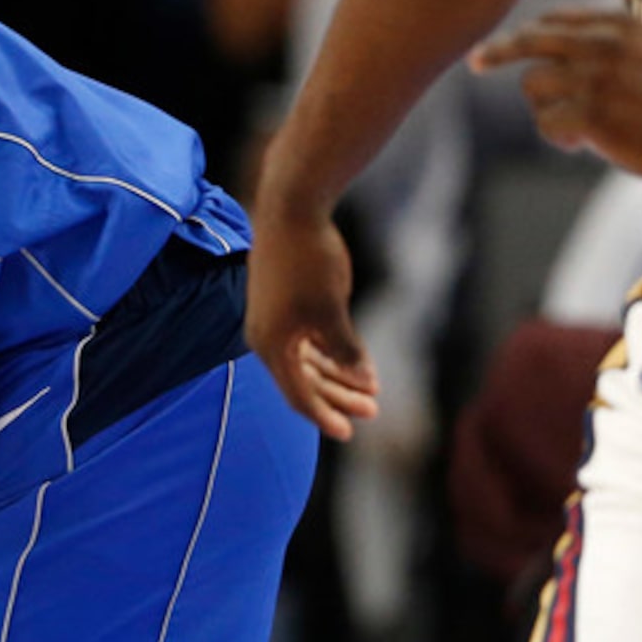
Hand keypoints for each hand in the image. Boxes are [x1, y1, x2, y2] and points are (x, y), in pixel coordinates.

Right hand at [245, 207, 378, 440]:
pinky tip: (356, 361)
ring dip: (338, 377)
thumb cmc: (309, 261)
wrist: (291, 209)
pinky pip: (307, 342)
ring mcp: (274, 321)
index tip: (350, 433)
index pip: (298, 396)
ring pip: (308, 362)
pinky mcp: (283, 305)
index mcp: (271, 346)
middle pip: (305, 382)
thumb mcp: (332, 311)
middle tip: (374, 409)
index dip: (325, 416)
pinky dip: (331, 353)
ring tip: (372, 387)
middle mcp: (267, 339)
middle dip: (340, 396)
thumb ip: (345, 350)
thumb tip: (360, 381)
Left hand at [471, 10, 641, 180]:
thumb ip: (608, 39)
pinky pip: (546, 122)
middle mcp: (603, 44)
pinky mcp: (590, 114)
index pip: (554, 20)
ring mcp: (595, 78)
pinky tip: (581, 144)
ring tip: (576, 128)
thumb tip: (551, 35)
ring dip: (546, 111)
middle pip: (529, 41)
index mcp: (617, 25)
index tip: (504, 44)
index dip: (527, 34)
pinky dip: (557, 138)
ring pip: (533, 87)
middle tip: (475, 62)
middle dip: (498, 52)